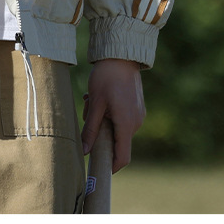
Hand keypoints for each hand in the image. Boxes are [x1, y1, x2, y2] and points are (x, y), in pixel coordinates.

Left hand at [81, 58, 145, 173]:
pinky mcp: (137, 106)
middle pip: (117, 141)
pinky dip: (110, 113)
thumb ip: (91, 130)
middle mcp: (136, 122)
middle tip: (88, 112)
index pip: (122, 157)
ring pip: (118, 127)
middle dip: (100, 133)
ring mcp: (138, 114)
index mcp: (126, 124)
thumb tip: (85, 152)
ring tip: (92, 100)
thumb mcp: (95, 104)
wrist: (121, 55)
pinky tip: (101, 97)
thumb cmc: (106, 78)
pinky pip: (122, 118)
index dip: (111, 166)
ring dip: (103, 119)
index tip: (99, 168)